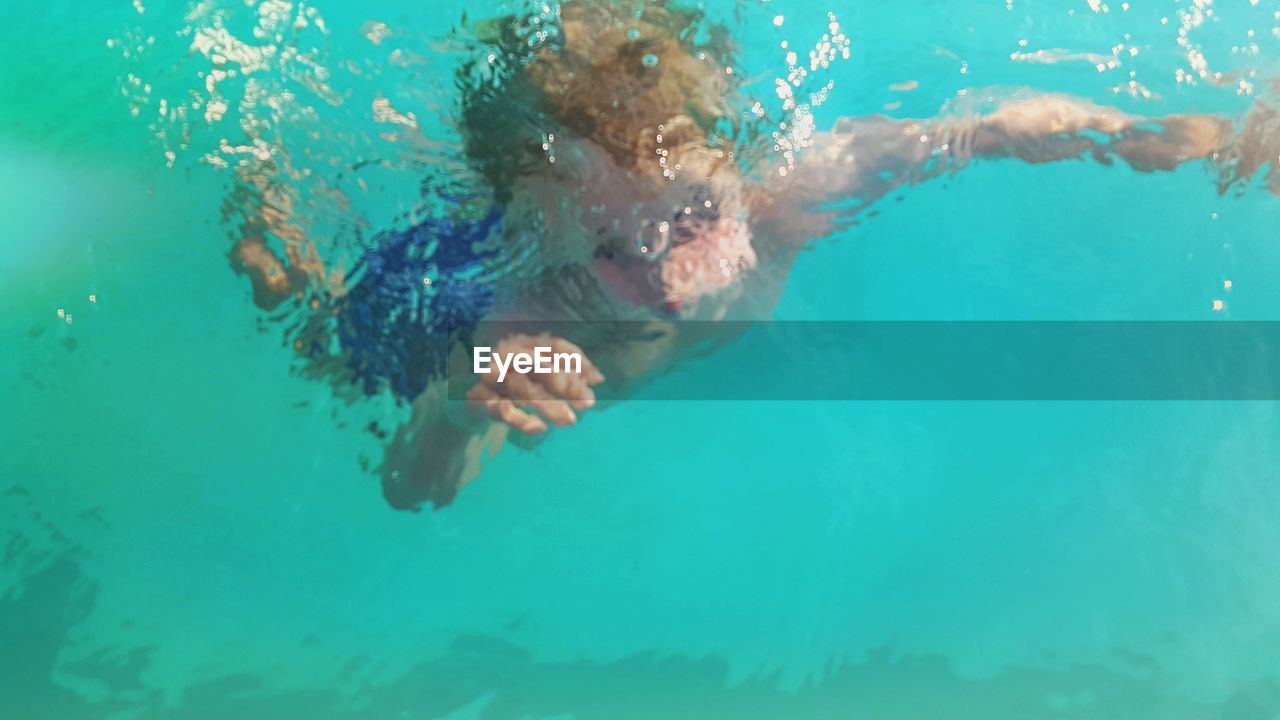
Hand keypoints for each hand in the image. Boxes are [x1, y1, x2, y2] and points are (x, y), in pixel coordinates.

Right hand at [465, 333, 604, 433]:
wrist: (463, 396)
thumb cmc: (510, 381)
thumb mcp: (537, 371)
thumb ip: (566, 370)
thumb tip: (598, 378)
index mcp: (523, 342)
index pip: (554, 347)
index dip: (577, 361)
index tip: (597, 381)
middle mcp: (506, 353)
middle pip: (540, 366)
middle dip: (566, 384)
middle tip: (589, 403)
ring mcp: (490, 375)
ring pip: (523, 389)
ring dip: (548, 405)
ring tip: (571, 421)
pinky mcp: (477, 398)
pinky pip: (500, 409)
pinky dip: (520, 420)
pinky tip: (539, 429)